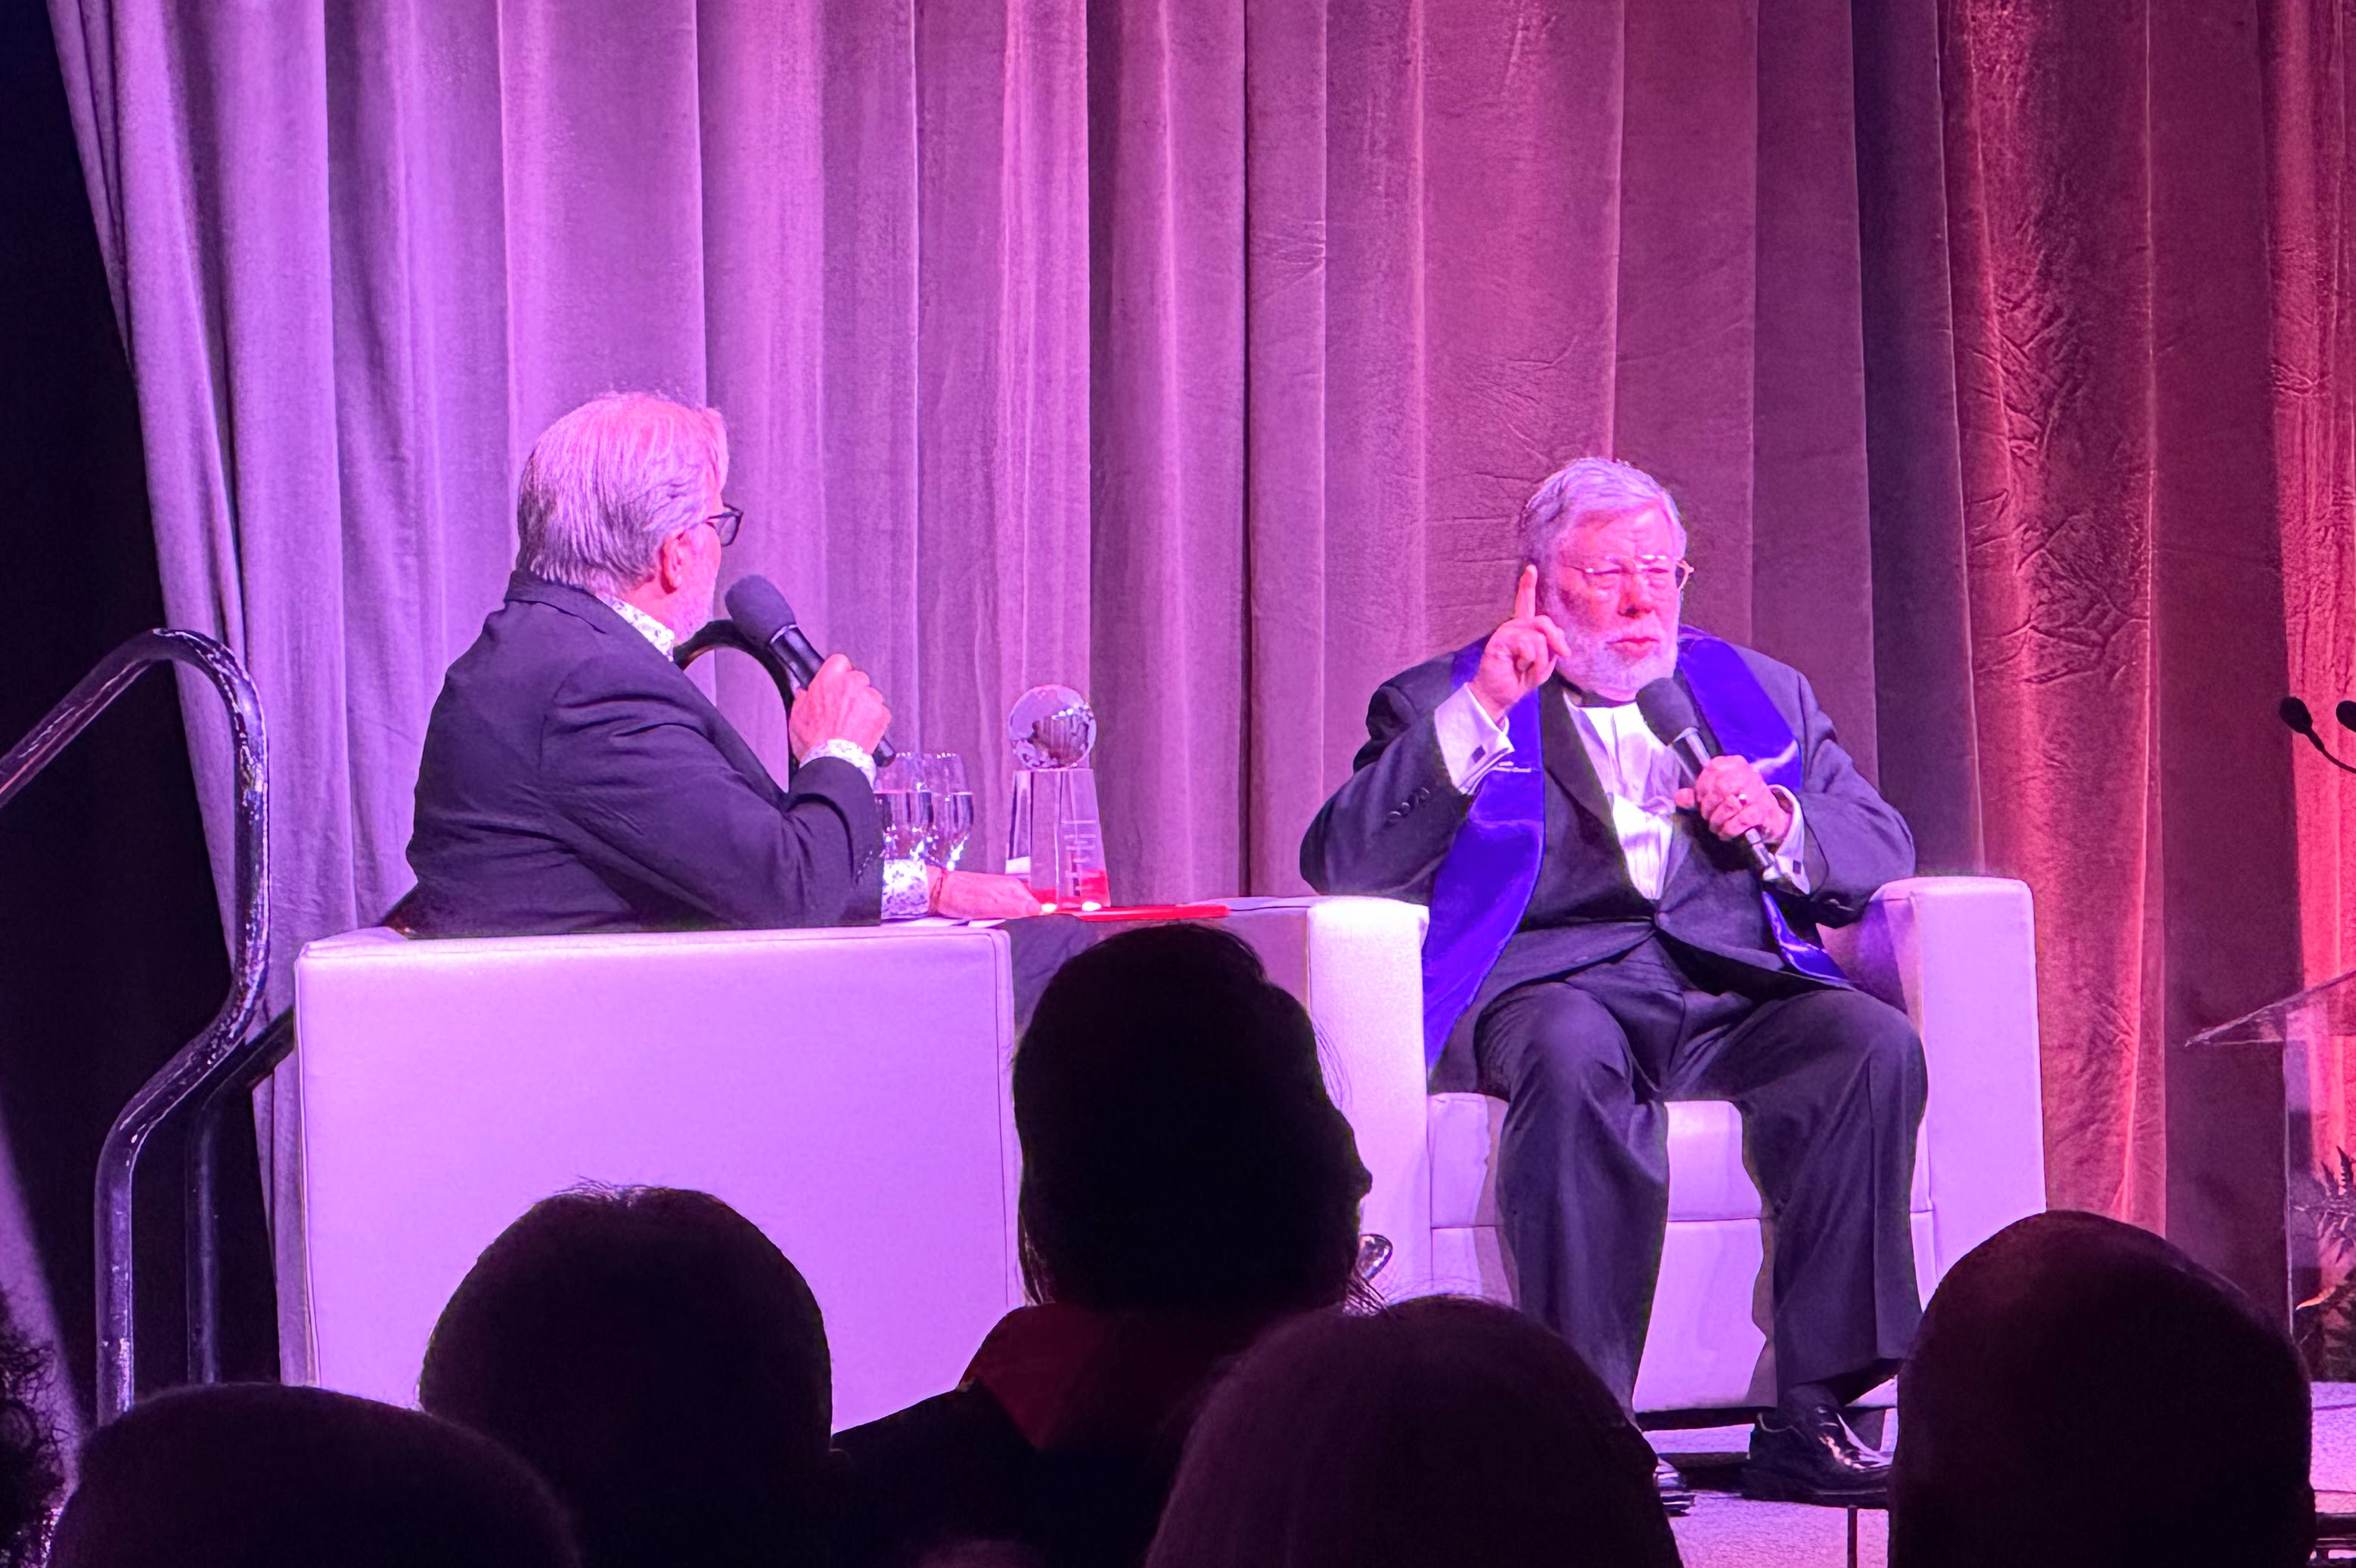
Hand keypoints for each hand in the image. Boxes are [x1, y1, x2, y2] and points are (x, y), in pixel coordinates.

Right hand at [789, 653, 889, 758]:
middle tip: (842, 709)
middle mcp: (851, 685)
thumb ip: (803, 699)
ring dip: (863, 705)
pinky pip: (879, 711)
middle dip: (851, 691)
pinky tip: (861, 731)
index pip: (839, 661)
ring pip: (870, 695)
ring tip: (852, 724)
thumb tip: (803, 693)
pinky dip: (873, 719)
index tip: (837, 681)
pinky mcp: (881, 713)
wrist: (833, 760)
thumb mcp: (797, 716)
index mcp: (829, 681)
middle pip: (857, 678)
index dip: (838, 672)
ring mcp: (869, 698)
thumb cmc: (814, 741)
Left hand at [931, 869, 1044, 919]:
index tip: (1023, 925)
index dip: (1031, 917)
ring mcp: (997, 893)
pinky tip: (983, 921)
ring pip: (1009, 913)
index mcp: (1013, 887)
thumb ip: (1017, 907)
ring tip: (987, 922)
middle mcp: (1008, 888)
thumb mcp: (993, 905)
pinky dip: (991, 919)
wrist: (939, 892)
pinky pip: (997, 913)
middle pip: (1022, 910)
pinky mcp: (987, 899)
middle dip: (1015, 920)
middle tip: (998, 924)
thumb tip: (1041, 909)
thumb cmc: (963, 897)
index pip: (1034, 905)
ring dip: (1001, 921)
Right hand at [1469, 565, 1573, 720]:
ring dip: (1540, 659)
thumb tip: (1559, 637)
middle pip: (1543, 621)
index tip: (1531, 568)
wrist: (1499, 695)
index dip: (1528, 586)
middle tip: (1562, 654)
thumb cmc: (1520, 679)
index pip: (1526, 604)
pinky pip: (1528, 645)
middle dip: (1556, 640)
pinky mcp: (1500, 641)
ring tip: (1526, 667)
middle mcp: (1514, 626)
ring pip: (1538, 637)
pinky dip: (1530, 660)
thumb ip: (1552, 646)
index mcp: (1523, 628)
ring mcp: (1506, 632)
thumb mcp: (1544, 663)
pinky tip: (1518, 666)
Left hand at [1675, 755, 1792, 845]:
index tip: (1700, 803)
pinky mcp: (1764, 810)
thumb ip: (1695, 796)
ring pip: (1732, 804)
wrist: (1768, 816)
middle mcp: (1748, 774)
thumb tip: (1680, 797)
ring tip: (1715, 827)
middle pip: (1722, 787)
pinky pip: (1743, 819)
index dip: (1701, 789)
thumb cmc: (1737, 802)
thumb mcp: (1715, 795)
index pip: (1713, 770)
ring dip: (1718, 820)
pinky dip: (1730, 829)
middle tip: (1707, 817)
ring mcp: (1758, 791)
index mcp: (1733, 764)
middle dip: (1709, 807)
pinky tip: (1726, 833)